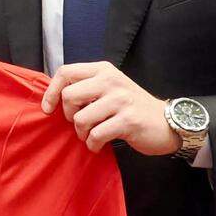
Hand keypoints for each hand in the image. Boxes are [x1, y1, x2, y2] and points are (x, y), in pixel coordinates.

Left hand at [41, 61, 178, 155]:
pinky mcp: (128, 120)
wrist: (167, 122)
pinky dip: (93, 144)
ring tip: (92, 135)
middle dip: (68, 115)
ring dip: (82, 133)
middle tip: (80, 123)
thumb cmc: (131, 108)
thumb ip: (86, 88)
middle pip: (69, 96)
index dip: (51, 92)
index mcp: (103, 70)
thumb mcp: (109, 88)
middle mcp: (112, 80)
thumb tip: (53, 97)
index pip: (65, 72)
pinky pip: (96, 135)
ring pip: (80, 119)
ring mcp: (121, 100)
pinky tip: (99, 144)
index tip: (48, 108)